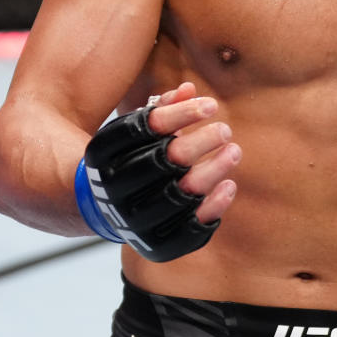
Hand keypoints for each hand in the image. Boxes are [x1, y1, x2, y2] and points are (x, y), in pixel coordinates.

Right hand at [75, 82, 241, 260]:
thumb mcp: (134, 131)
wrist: (103, 210)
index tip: (211, 105)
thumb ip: (161, 109)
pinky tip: (229, 185)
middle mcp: (112, 189)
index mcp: (102, 154)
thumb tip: (189, 90)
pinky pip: (188, 230)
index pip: (142, 129)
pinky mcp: (154, 246)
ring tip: (234, 151)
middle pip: (161, 162)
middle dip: (199, 144)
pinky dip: (212, 208)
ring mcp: (132, 221)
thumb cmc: (129, 158)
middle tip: (225, 130)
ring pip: (178, 196)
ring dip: (212, 172)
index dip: (179, 115)